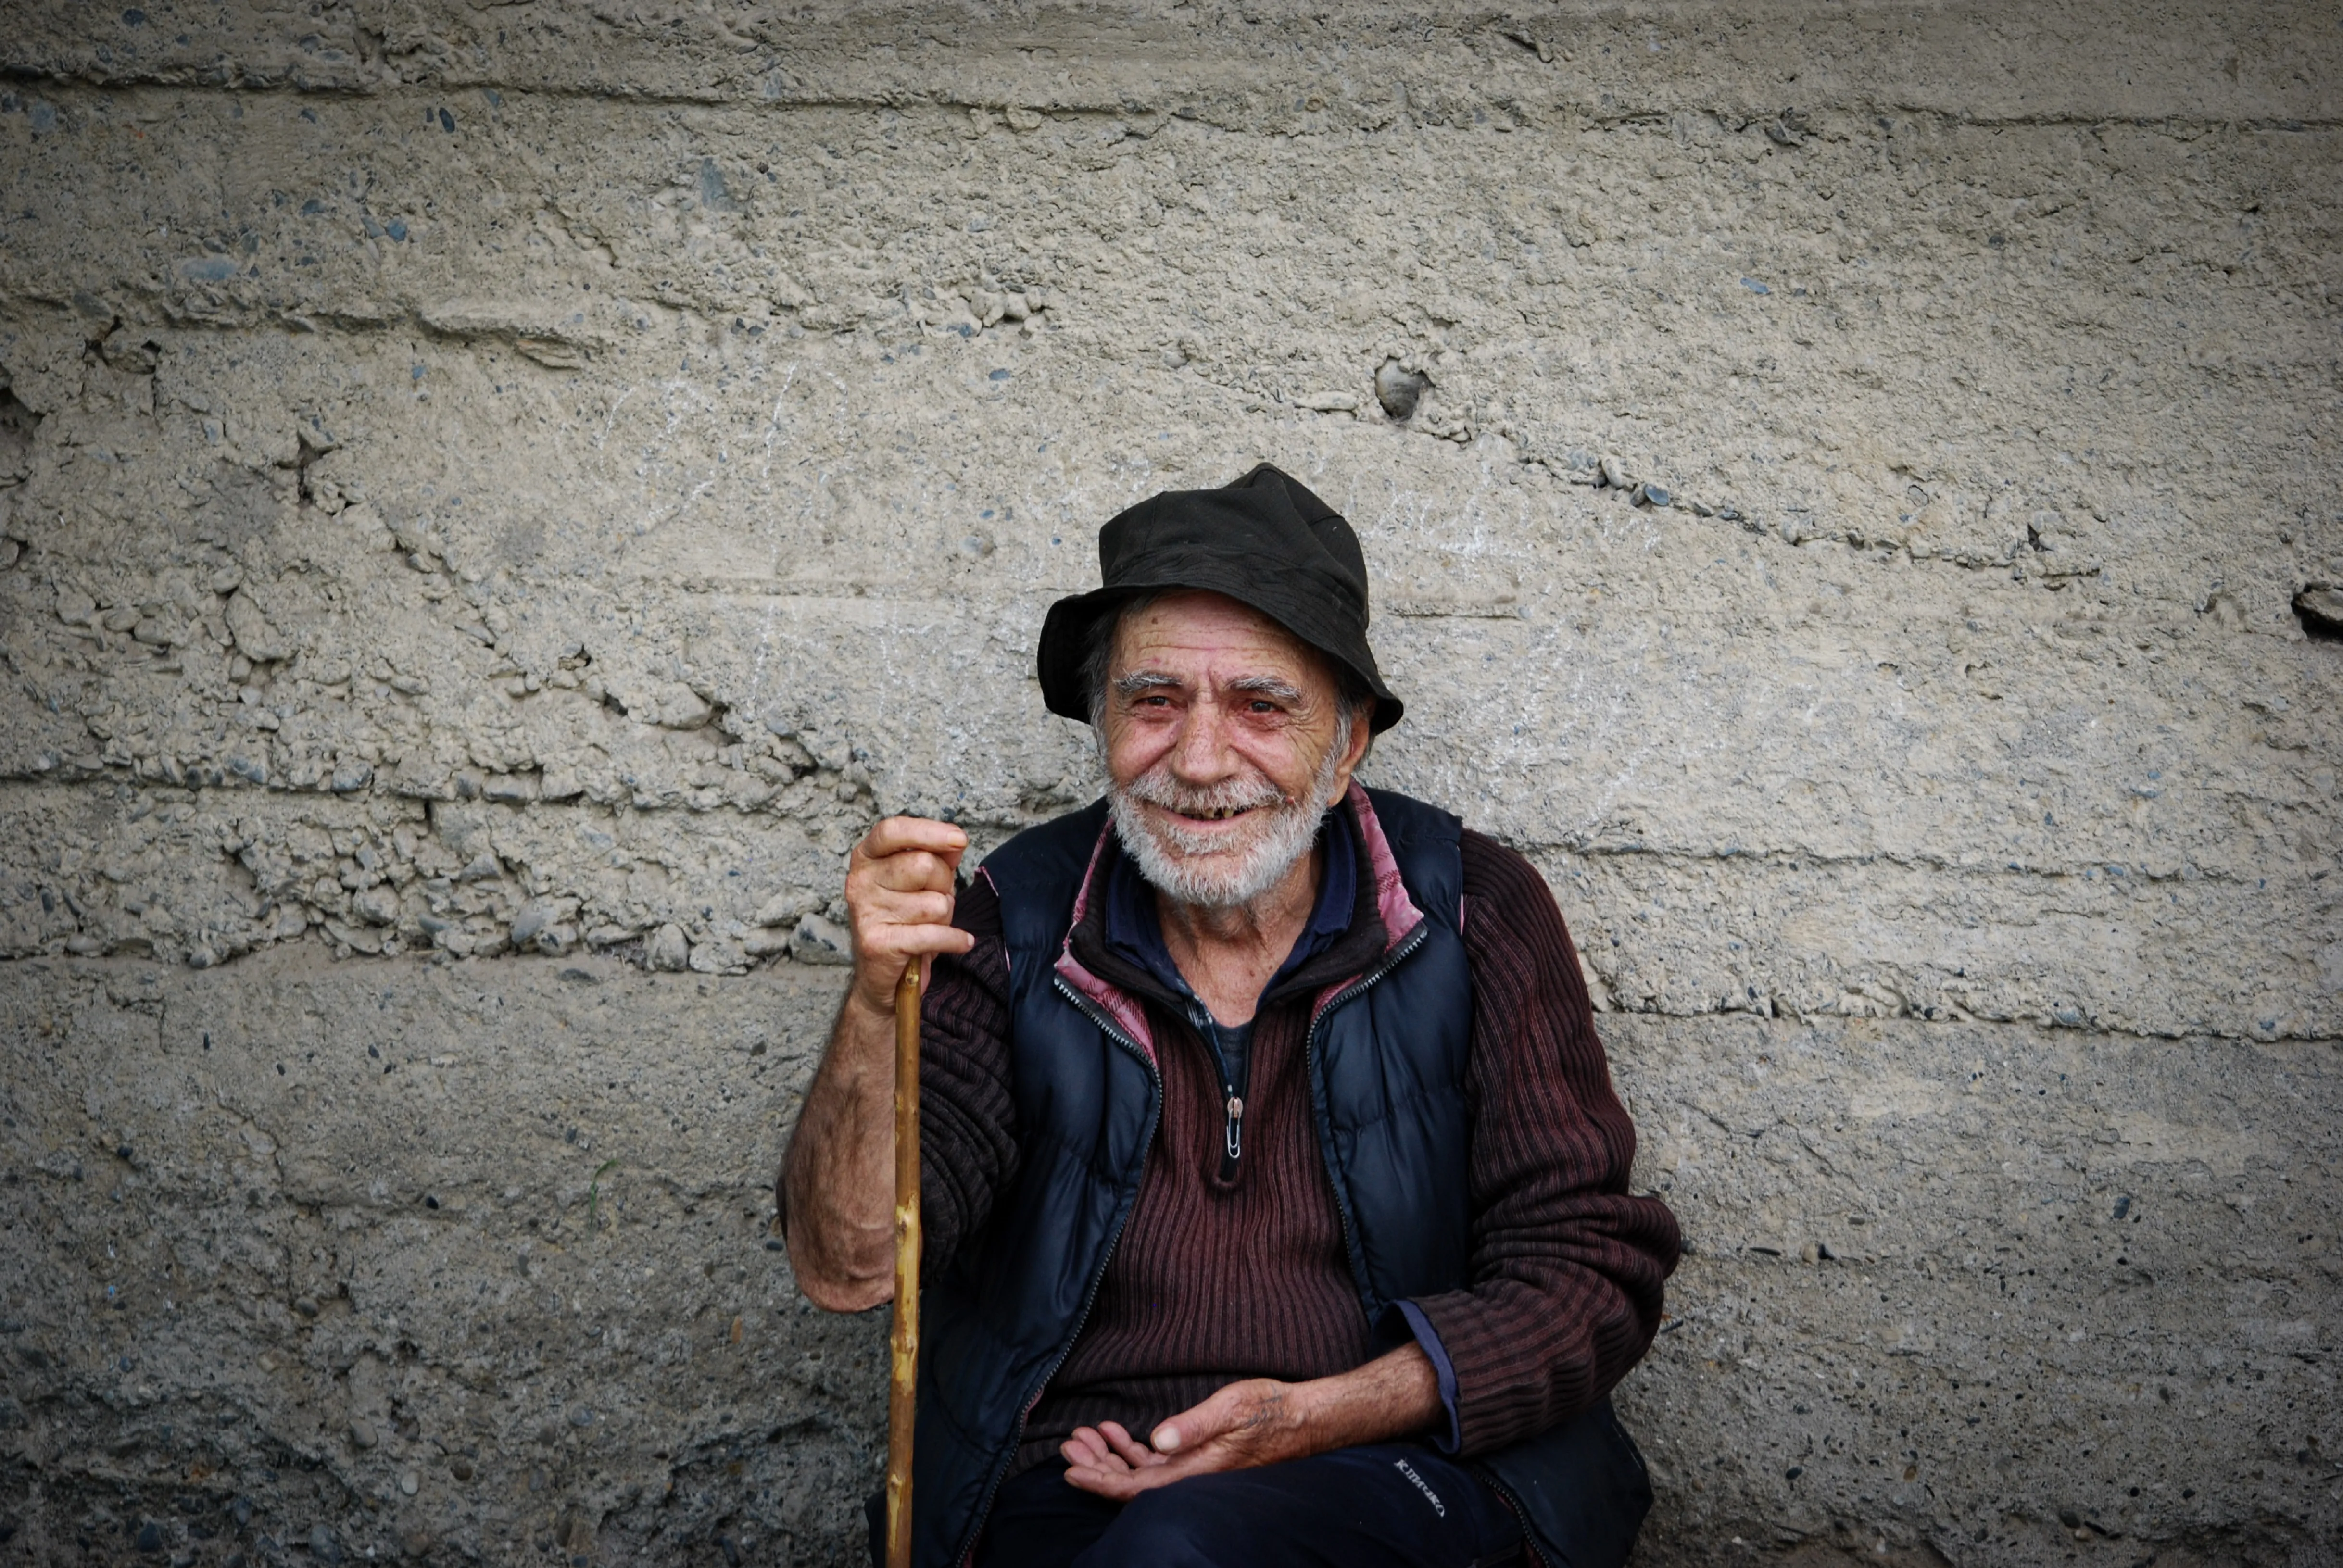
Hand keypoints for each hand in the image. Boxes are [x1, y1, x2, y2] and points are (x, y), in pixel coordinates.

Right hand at [842, 816, 973, 1015]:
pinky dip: (955, 939)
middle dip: (944, 884)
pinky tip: (959, 942)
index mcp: (866, 858)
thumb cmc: (904, 920)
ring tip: (930, 925)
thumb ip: (938, 857)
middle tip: (935, 901)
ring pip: (935, 903)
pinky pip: (935, 934)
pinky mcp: (878, 943)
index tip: (959, 839)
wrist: (882, 976)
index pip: (893, 830)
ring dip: (946, 916)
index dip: (929, 831)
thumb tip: (956, 842)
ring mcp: (866, 912)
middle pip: (924, 865)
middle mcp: (860, 882)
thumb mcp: (921, 882)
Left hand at [1057, 1346, 1439, 1500]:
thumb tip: (1157, 1441)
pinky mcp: (1201, 1459)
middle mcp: (1192, 1477)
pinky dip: (1133, 1450)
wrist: (1305, 1418)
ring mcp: (1195, 1470)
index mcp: (1196, 1471)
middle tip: (1069, 1444)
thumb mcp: (1231, 1407)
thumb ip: (1194, 1426)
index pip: (1137, 1488)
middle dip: (1097, 1466)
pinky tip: (1118, 1432)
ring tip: (1085, 1436)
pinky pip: (1158, 1463)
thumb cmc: (1271, 1409)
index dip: (1101, 1482)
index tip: (1070, 1471)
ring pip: (1142, 1474)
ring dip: (1111, 1457)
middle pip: (1132, 1484)